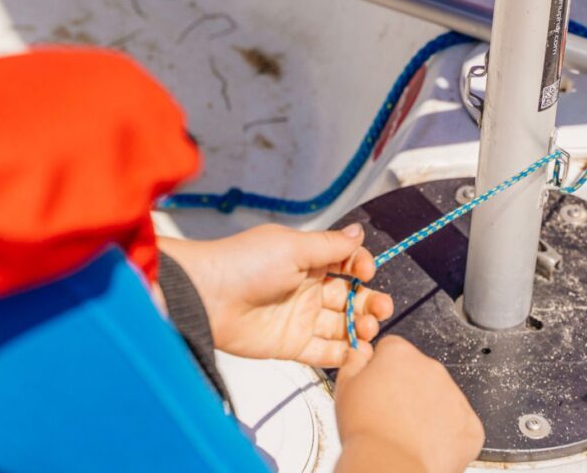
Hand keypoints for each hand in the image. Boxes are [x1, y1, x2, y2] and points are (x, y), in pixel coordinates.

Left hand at [158, 224, 392, 366]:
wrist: (205, 297)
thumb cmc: (243, 263)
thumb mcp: (293, 247)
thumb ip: (330, 246)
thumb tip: (359, 231)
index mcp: (309, 260)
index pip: (347, 264)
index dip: (362, 268)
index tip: (366, 272)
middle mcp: (308, 288)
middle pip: (350, 297)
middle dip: (370, 302)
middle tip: (381, 308)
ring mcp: (301, 318)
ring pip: (341, 325)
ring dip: (360, 328)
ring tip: (367, 329)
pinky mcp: (291, 345)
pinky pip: (323, 353)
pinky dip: (343, 354)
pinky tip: (357, 352)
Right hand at [334, 337, 483, 472]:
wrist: (389, 466)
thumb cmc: (366, 432)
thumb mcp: (346, 388)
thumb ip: (354, 362)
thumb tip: (359, 351)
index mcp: (401, 355)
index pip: (394, 349)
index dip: (383, 370)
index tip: (379, 387)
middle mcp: (432, 369)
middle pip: (420, 374)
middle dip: (409, 391)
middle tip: (391, 418)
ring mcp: (455, 396)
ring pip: (442, 399)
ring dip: (429, 413)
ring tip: (407, 436)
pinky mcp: (470, 424)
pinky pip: (459, 426)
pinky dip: (447, 437)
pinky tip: (427, 447)